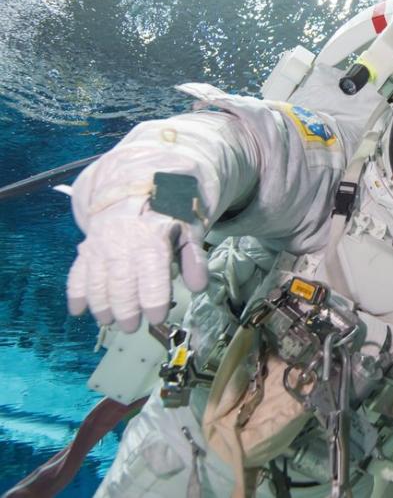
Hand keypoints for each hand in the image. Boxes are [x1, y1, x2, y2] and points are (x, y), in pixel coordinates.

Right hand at [67, 197, 207, 332]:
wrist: (138, 183)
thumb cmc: (169, 210)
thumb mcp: (189, 229)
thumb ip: (193, 259)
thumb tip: (198, 288)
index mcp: (152, 239)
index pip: (151, 278)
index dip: (153, 301)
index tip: (157, 318)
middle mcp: (122, 243)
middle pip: (121, 285)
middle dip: (125, 310)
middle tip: (131, 327)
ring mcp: (100, 245)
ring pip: (96, 282)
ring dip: (100, 305)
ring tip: (107, 321)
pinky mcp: (87, 246)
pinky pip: (77, 271)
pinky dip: (76, 292)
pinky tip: (78, 310)